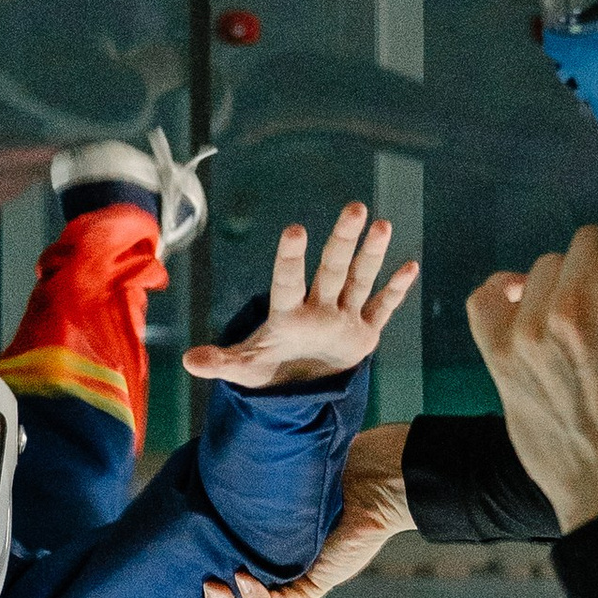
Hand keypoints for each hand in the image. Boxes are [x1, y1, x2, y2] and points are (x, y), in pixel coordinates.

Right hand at [171, 422, 412, 597]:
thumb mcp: (254, 486)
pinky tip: (245, 578)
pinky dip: (259, 595)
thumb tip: (187, 480)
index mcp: (244, 562)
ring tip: (214, 587)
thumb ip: (224, 492)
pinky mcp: (312, 583)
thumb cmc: (311, 472)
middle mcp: (263, 579)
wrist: (365, 474)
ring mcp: (287, 584)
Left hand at [182, 199, 418, 394]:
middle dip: (343, 240)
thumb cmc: (268, 372)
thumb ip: (221, 362)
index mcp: (287, 315)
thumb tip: (189, 361)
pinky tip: (409, 265)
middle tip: (354, 208)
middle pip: (332, 269)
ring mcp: (342, 317)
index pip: (288, 282)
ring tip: (382, 224)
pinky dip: (395, 291)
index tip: (295, 231)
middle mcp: (317, 308)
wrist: (297, 388)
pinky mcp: (363, 333)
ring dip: (371, 255)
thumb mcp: (245, 370)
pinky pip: (381, 308)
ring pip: (358, 280)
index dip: (291, 259)